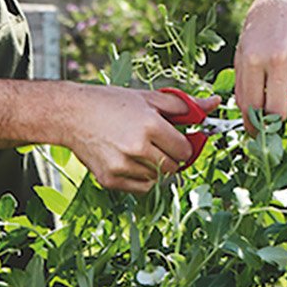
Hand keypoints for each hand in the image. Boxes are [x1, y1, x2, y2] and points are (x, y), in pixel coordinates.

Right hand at [57, 85, 214, 192]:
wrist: (72, 114)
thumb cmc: (111, 102)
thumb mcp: (149, 98)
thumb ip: (185, 105)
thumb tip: (214, 103)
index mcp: (151, 126)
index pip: (185, 150)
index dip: (184, 145)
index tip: (177, 140)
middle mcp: (138, 148)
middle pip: (174, 167)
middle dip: (173, 158)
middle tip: (160, 145)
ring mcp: (123, 167)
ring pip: (158, 179)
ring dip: (157, 168)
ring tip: (141, 149)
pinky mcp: (110, 180)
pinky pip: (141, 188)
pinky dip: (143, 178)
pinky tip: (132, 160)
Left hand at [233, 0, 286, 123]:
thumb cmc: (262, 29)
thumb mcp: (243, 51)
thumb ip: (243, 86)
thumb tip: (250, 121)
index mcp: (253, 59)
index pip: (253, 108)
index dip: (255, 127)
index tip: (258, 133)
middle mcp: (278, 58)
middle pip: (279, 113)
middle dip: (275, 120)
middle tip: (276, 114)